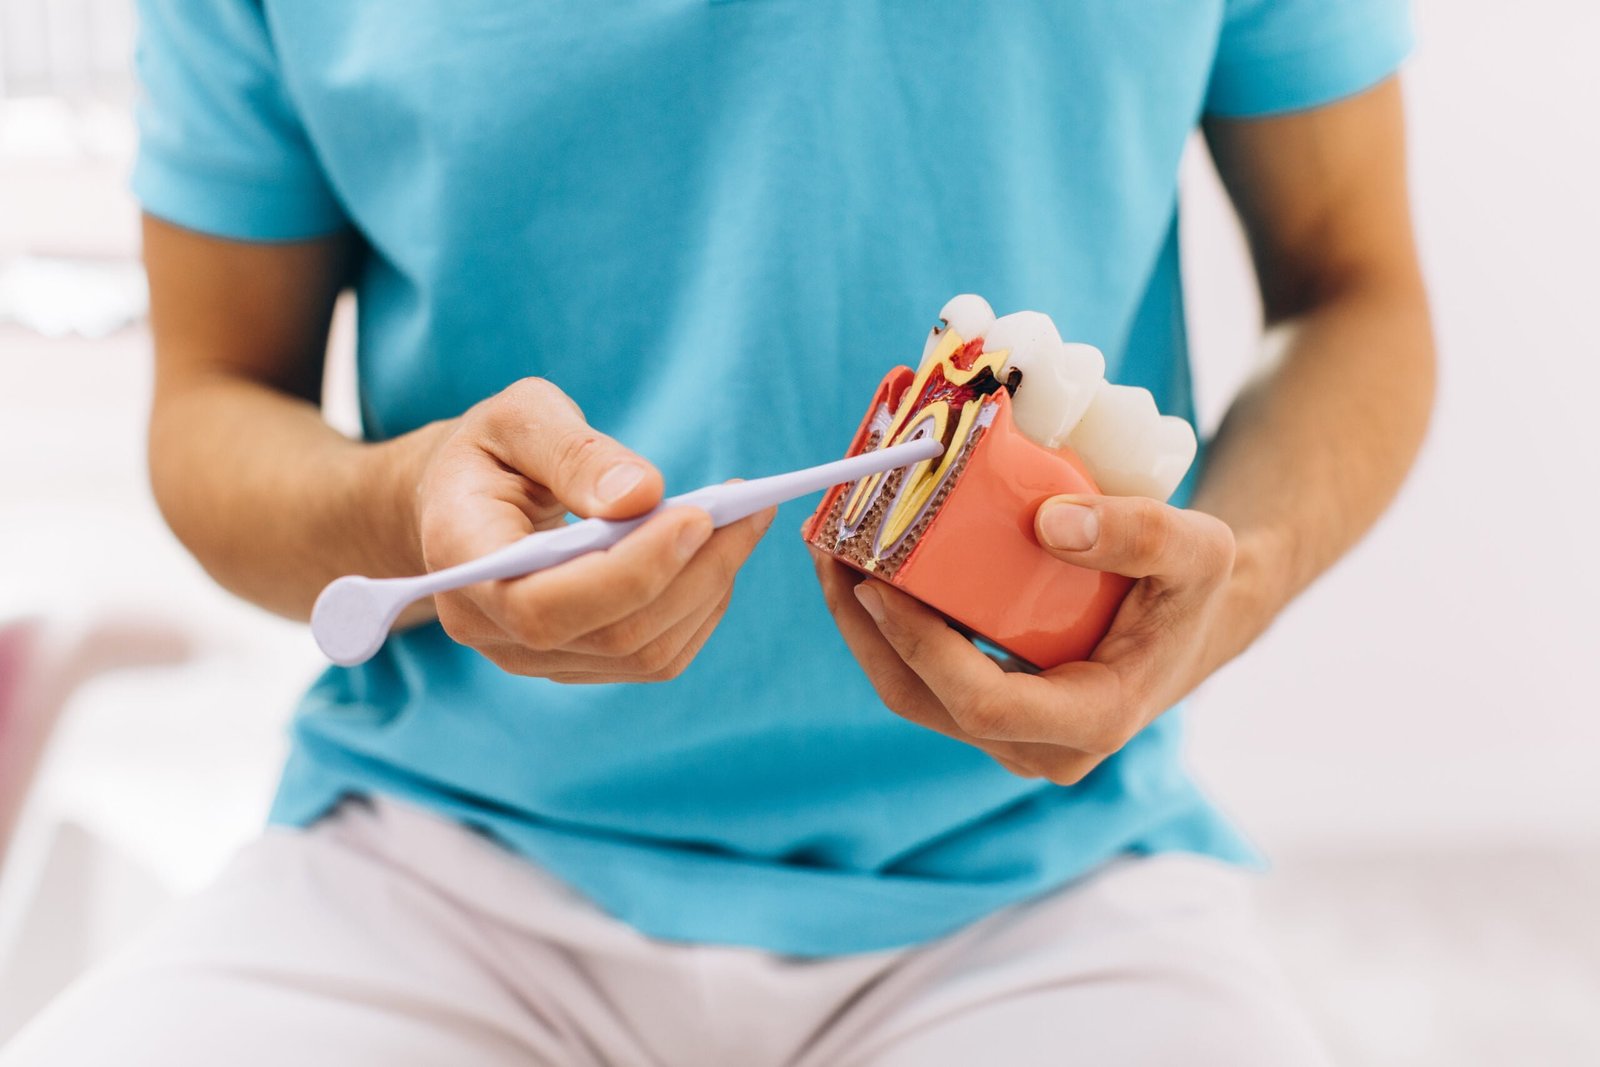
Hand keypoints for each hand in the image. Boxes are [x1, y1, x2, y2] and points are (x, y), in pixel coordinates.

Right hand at [415, 377, 773, 682]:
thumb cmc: (495, 448)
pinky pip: (655, 656)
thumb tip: (643, 496)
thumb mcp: (522, 417)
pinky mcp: (575, 662)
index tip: (696, 517)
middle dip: (693, 573)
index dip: (628, 573)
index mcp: (460, 559)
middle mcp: (489, 626)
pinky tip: (719, 553)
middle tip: (747, 509)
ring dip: (709, 588)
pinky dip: (702, 606)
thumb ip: (575, 453)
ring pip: (644, 652)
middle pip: (610, 635)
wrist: (468, 498)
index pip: (543, 606)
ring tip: (744, 521)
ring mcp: (532, 656)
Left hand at [812, 495, 1236, 782]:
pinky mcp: (989, 712)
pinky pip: (921, 678)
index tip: (876, 585)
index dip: (922, 648)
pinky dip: (886, 627)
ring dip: (861, 628)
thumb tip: (1049, 523)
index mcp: (1094, 719)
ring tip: (830, 552)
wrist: (1194, 619)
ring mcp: (1011, 736)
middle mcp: (1042, 746)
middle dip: (865, 630)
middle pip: (925, 701)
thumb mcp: (1197, 548)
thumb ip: (1139, 534)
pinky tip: (863, 567)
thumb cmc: (1194, 587)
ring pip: (911, 694)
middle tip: (830, 551)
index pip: (985, 703)